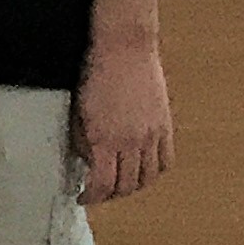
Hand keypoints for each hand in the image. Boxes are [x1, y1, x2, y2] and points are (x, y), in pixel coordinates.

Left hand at [73, 34, 172, 203]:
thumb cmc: (94, 72)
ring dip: (134, 187)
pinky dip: (154, 171)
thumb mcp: (78, 109)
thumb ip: (82, 139)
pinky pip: (165, 160)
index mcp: (104, 139)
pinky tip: (143, 169)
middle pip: (126, 185)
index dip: (92, 197)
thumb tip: (86, 160)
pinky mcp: (165, 126)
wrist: (124, 47)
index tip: (83, 197)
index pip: (102, 183)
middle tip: (99, 193)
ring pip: (148, 177)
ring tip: (121, 185)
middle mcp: (131, 142)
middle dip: (111, 195)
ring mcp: (151, 135)